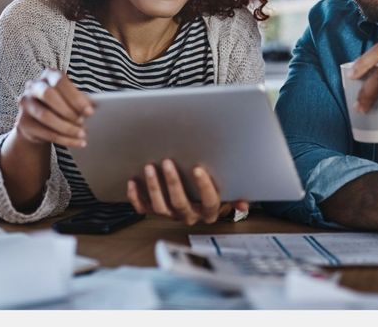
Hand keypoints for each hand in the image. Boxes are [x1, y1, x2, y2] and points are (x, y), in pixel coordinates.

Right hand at [15, 69, 94, 147]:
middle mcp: (33, 86)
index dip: (75, 97)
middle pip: (48, 95)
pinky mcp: (22, 123)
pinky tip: (77, 142)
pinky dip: (64, 139)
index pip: (60, 81)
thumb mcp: (72, 98)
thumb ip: (82, 99)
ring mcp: (25, 104)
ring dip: (67, 128)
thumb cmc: (61, 104)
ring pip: (45, 116)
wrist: (40, 120)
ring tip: (82, 134)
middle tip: (84, 122)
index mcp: (48, 75)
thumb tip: (97, 106)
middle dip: (68, 110)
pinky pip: (44, 132)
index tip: (90, 111)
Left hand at [127, 159, 248, 225]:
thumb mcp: (228, 193)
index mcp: (208, 211)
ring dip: (153, 187)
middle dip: (172, 183)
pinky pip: (143, 209)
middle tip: (168, 162)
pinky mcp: (155, 211)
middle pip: (180, 204)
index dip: (204, 187)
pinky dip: (135, 197)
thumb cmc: (213, 191)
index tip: (198, 169)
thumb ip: (236, 196)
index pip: (209, 202)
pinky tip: (132, 182)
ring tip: (150, 168)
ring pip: (160, 207)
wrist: (198, 201)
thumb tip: (244, 203)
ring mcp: (171, 214)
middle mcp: (189, 215)